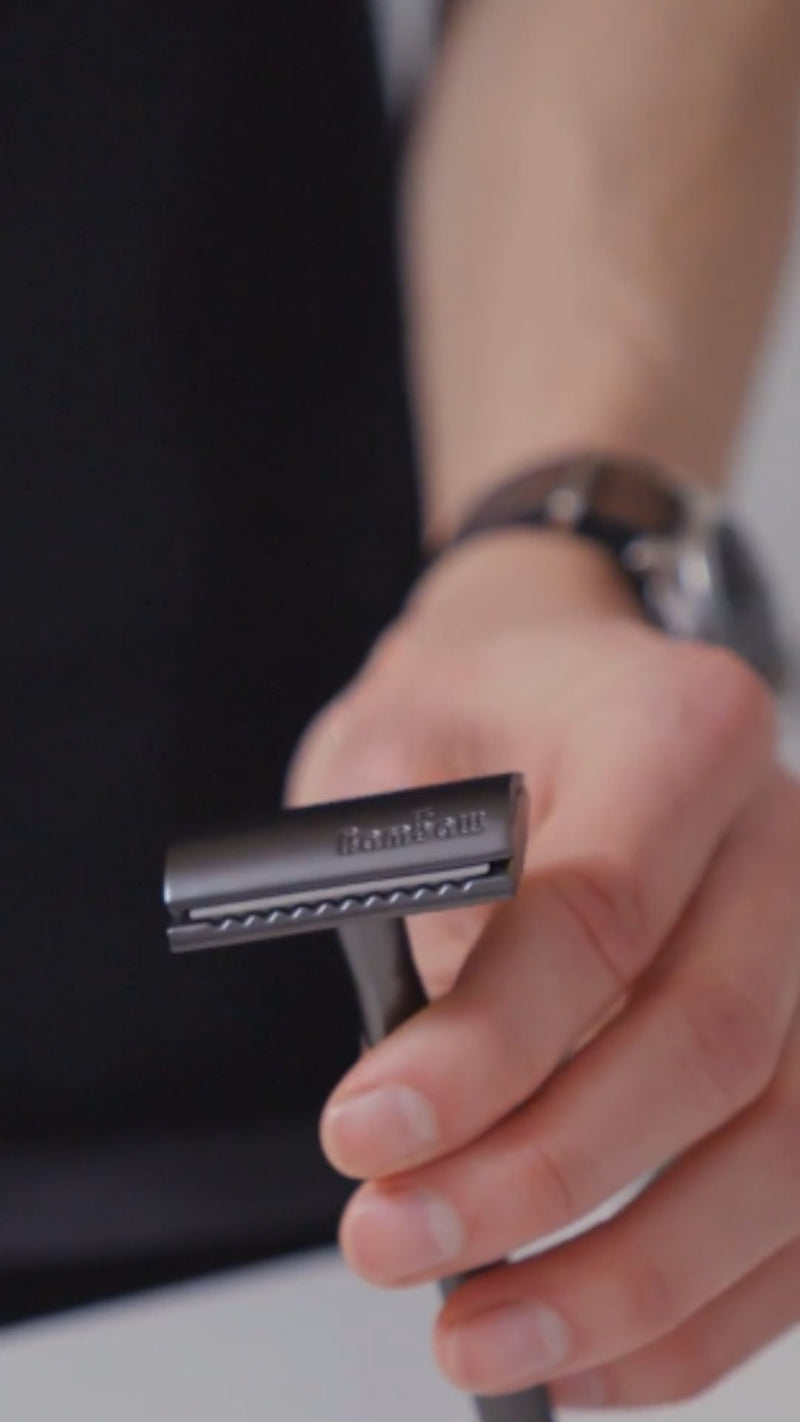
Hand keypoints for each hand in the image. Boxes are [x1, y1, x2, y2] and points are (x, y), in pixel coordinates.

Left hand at [288, 530, 799, 1409]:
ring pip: (782, 1147)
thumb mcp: (397, 761)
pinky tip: (591, 1355)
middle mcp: (779, 839)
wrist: (553, 696)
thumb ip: (412, 901)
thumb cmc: (475, 722)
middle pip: (711, 1042)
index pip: (602, 907)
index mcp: (677, 727)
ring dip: (631, 1276)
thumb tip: (419, 1100)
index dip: (488, 1044)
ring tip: (481, 1336)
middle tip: (395, 1240)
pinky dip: (704, 1305)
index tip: (370, 1135)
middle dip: (546, 1174)